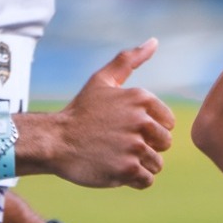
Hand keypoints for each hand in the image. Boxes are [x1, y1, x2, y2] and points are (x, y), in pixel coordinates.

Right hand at [54, 39, 175, 188]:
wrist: (54, 141)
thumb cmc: (81, 111)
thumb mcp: (103, 80)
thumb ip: (129, 60)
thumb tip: (154, 41)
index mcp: (141, 98)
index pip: (168, 123)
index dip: (149, 129)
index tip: (126, 129)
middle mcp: (141, 121)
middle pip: (164, 144)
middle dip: (146, 148)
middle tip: (120, 145)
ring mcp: (134, 146)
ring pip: (156, 163)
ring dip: (139, 165)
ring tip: (116, 157)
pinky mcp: (127, 169)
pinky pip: (147, 180)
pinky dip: (134, 180)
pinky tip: (116, 170)